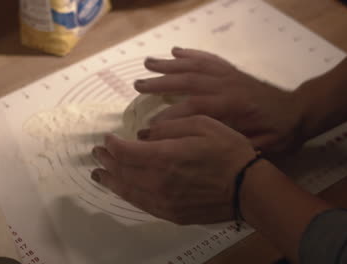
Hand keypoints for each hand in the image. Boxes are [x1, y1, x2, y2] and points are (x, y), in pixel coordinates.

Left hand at [91, 116, 256, 224]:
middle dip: (107, 160)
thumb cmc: (228, 151)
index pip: (125, 151)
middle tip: (97, 153)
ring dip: (110, 180)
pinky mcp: (171, 213)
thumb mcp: (201, 124)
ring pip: (127, 191)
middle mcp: (158, 181)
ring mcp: (163, 201)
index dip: (112, 144)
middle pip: (122, 171)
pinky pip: (141, 205)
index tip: (108, 138)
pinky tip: (121, 190)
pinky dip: (127, 195)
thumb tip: (144, 134)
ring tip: (99, 173)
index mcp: (165, 156)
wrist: (249, 188)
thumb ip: (168, 127)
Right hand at [135, 47, 304, 152]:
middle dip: (161, 83)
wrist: (298, 113)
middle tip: (137, 86)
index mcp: (233, 107)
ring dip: (170, 64)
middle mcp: (228, 86)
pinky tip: (177, 51)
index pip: (195, 109)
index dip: (171, 118)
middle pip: (189, 80)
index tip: (150, 128)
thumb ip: (230, 145)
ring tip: (148, 63)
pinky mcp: (232, 71)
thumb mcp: (259, 146)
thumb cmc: (278, 134)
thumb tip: (198, 148)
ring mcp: (229, 75)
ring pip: (196, 66)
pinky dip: (192, 54)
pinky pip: (209, 59)